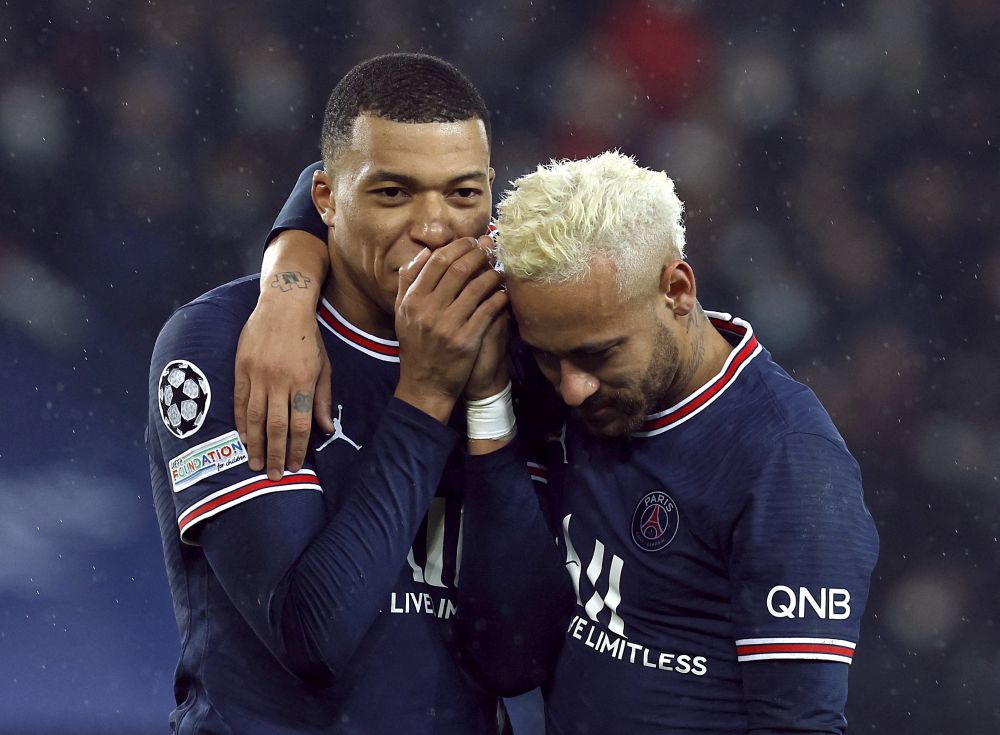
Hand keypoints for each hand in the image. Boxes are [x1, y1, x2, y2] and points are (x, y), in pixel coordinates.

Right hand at [234, 296, 333, 480]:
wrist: (282, 305)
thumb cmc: (308, 337)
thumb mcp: (324, 365)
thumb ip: (323, 397)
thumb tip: (325, 430)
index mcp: (303, 381)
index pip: (300, 424)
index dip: (296, 448)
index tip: (294, 466)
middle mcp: (279, 381)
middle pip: (277, 426)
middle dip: (275, 454)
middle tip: (273, 475)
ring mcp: (258, 375)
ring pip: (256, 417)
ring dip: (255, 444)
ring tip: (256, 464)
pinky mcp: (241, 368)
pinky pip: (240, 401)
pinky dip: (242, 422)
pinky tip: (243, 438)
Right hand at [393, 238, 507, 421]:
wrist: (425, 385)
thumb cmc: (416, 346)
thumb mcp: (402, 313)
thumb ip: (408, 282)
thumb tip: (423, 253)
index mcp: (413, 300)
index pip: (437, 261)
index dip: (458, 247)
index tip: (471, 242)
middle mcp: (428, 310)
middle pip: (459, 269)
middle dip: (479, 254)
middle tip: (490, 250)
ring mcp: (448, 325)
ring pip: (477, 287)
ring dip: (492, 274)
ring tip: (499, 270)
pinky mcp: (467, 339)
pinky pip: (489, 309)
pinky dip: (499, 297)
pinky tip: (504, 293)